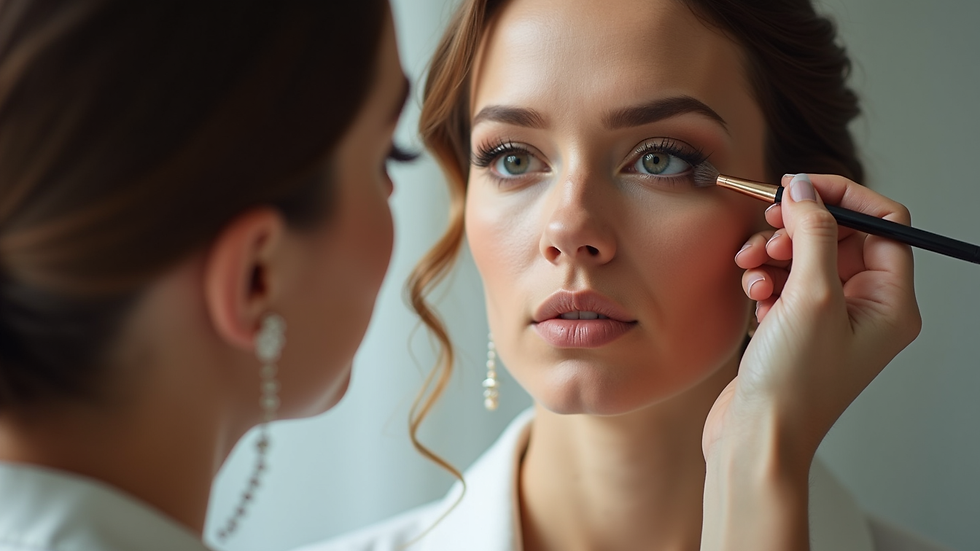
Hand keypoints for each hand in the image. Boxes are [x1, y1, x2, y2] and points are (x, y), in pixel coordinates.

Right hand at [703, 173, 921, 462]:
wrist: (756, 436)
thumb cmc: (793, 382)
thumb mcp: (810, 296)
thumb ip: (812, 233)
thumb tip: (805, 188)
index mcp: (891, 303)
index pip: (883, 223)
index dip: (841, 198)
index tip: (797, 187)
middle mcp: (867, 309)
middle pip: (839, 237)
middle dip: (798, 228)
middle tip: (767, 227)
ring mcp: (831, 320)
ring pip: (805, 258)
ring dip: (773, 253)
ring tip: (750, 266)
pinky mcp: (797, 329)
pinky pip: (785, 282)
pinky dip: (765, 279)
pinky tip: (751, 294)